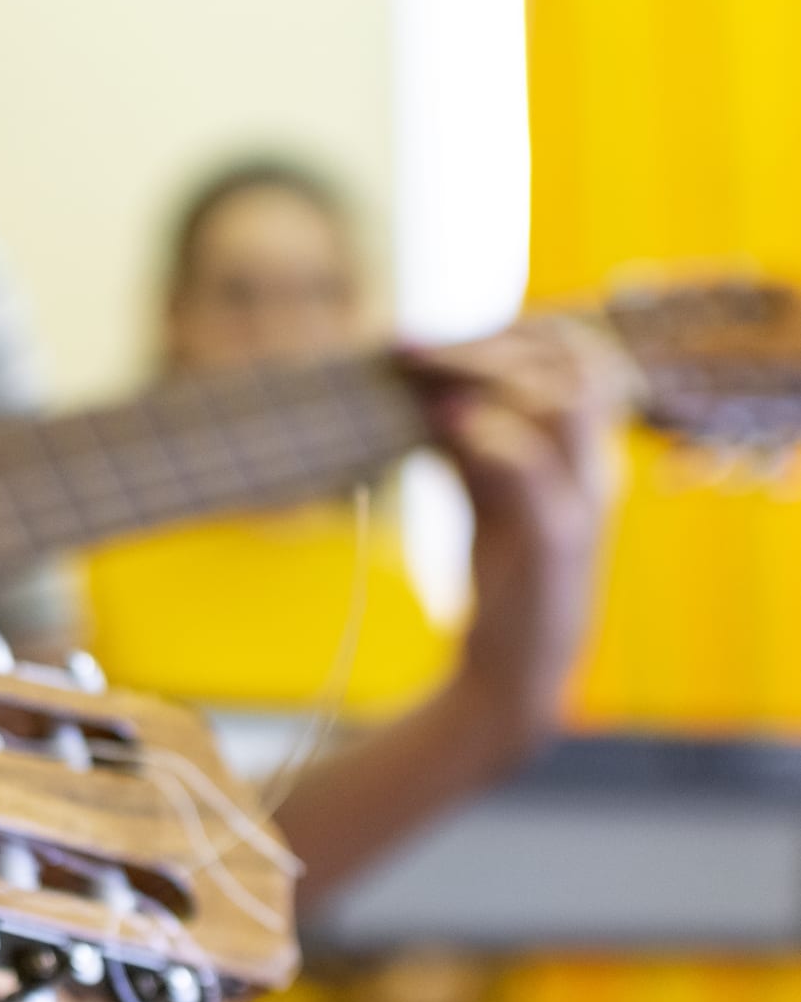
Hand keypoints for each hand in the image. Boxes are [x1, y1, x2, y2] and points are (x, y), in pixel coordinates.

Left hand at [402, 319, 629, 751]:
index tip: (435, 333)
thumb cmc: (504, 576)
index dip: (511, 331)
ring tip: (421, 373)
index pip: (576, 356)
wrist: (512, 670)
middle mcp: (595, 468)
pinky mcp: (557, 545)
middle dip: (491, 343)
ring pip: (568, 406)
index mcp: (585, 450)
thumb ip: (465, 434)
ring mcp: (583, 505)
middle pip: (574, 367)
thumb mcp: (484, 490)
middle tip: (407, 345)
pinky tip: (444, 423)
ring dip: (492, 378)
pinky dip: (495, 440)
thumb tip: (420, 376)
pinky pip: (541, 477)